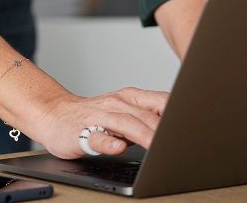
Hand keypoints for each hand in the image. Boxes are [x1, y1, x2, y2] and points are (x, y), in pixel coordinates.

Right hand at [26, 87, 168, 158]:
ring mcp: (98, 118)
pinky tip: (117, 148)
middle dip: (163, 129)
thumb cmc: (93, 117)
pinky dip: (107, 143)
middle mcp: (115, 104)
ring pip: (124, 124)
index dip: (176, 114)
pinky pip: (95, 138)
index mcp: (129, 98)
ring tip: (155, 146)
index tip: (193, 126)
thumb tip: (175, 130)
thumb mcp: (124, 112)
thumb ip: (147, 118)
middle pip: (145, 115)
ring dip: (142, 134)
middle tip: (178, 143)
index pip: (159, 102)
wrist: (53, 114)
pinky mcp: (80, 133)